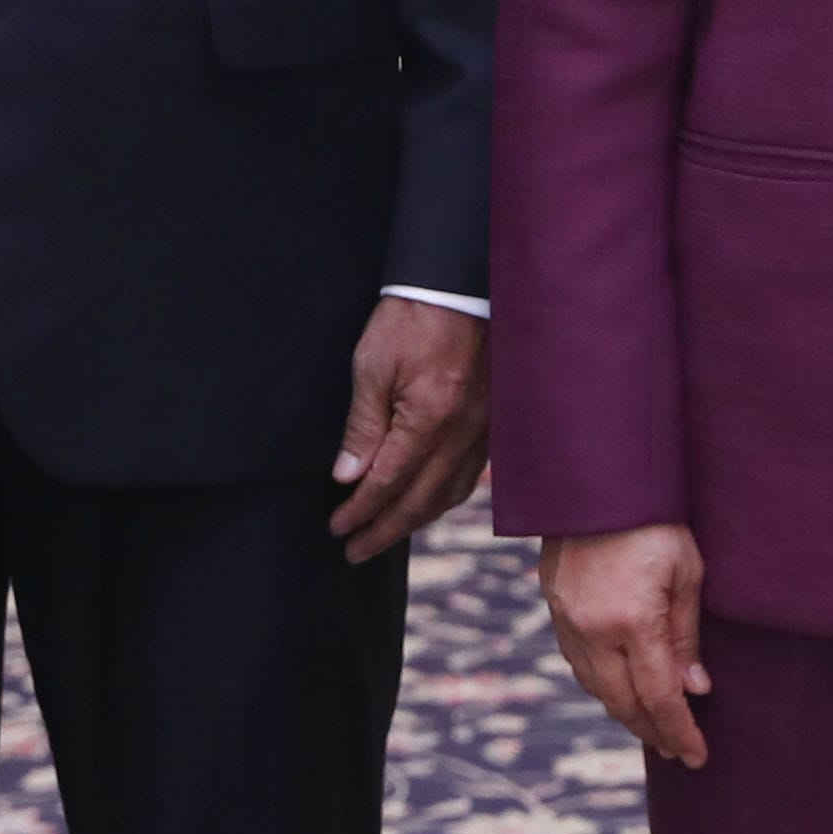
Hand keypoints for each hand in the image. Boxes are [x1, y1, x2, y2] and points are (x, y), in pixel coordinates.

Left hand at [329, 299, 489, 561]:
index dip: (361, 511)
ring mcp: (485, 428)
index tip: (338, 529)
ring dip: (416, 520)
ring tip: (387, 533)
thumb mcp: (373, 365)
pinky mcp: (494, 420)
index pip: (389, 482)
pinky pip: (471, 472)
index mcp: (430, 418)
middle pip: (421, 500)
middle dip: (385, 530)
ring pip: (450, 492)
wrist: (460, 282)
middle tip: (356, 551)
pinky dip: (446, 496)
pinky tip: (430, 501)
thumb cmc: (412, 317)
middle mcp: (463, 431)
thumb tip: (348, 476)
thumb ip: (363, 425)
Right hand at [540, 524, 711, 766]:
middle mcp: (594, 630)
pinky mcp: (556, 607)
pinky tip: (619, 690)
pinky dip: (602, 686)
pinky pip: (579, 664)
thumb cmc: (655, 517)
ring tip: (652, 727)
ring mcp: (568, 620)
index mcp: (633, 621)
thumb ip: (687, 633)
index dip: (680, 731)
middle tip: (677, 750)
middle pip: (624, 703)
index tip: (698, 756)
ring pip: (597, 688)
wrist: (596, 475)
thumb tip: (696, 688)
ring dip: (626, 713)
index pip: (659, 696)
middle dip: (653, 731)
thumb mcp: (687, 570)